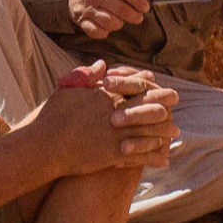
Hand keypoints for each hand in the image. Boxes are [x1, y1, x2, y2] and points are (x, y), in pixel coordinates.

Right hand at [26, 62, 178, 173]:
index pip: (134, 85)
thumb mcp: (68, 89)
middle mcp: (115, 112)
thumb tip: (102, 64)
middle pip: (148, 105)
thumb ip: (87, 76)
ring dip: (164, 131)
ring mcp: (116, 134)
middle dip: (164, 103)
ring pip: (149, 131)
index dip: (148, 83)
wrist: (45, 144)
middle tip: (177, 102)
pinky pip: (141, 155)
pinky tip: (164, 158)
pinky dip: (154, 156)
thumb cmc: (53, 116)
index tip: (157, 82)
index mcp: (105, 95)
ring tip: (175, 132)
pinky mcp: (114, 154)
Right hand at [68, 0, 150, 40]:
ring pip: (109, 22)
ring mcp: (87, 8)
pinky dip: (104, 32)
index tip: (145, 7)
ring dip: (119, 23)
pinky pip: (96, 31)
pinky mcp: (81, 20)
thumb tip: (143, 3)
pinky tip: (107, 27)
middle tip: (138, 17)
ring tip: (121, 20)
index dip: (138, 1)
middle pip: (120, 9)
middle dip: (134, 15)